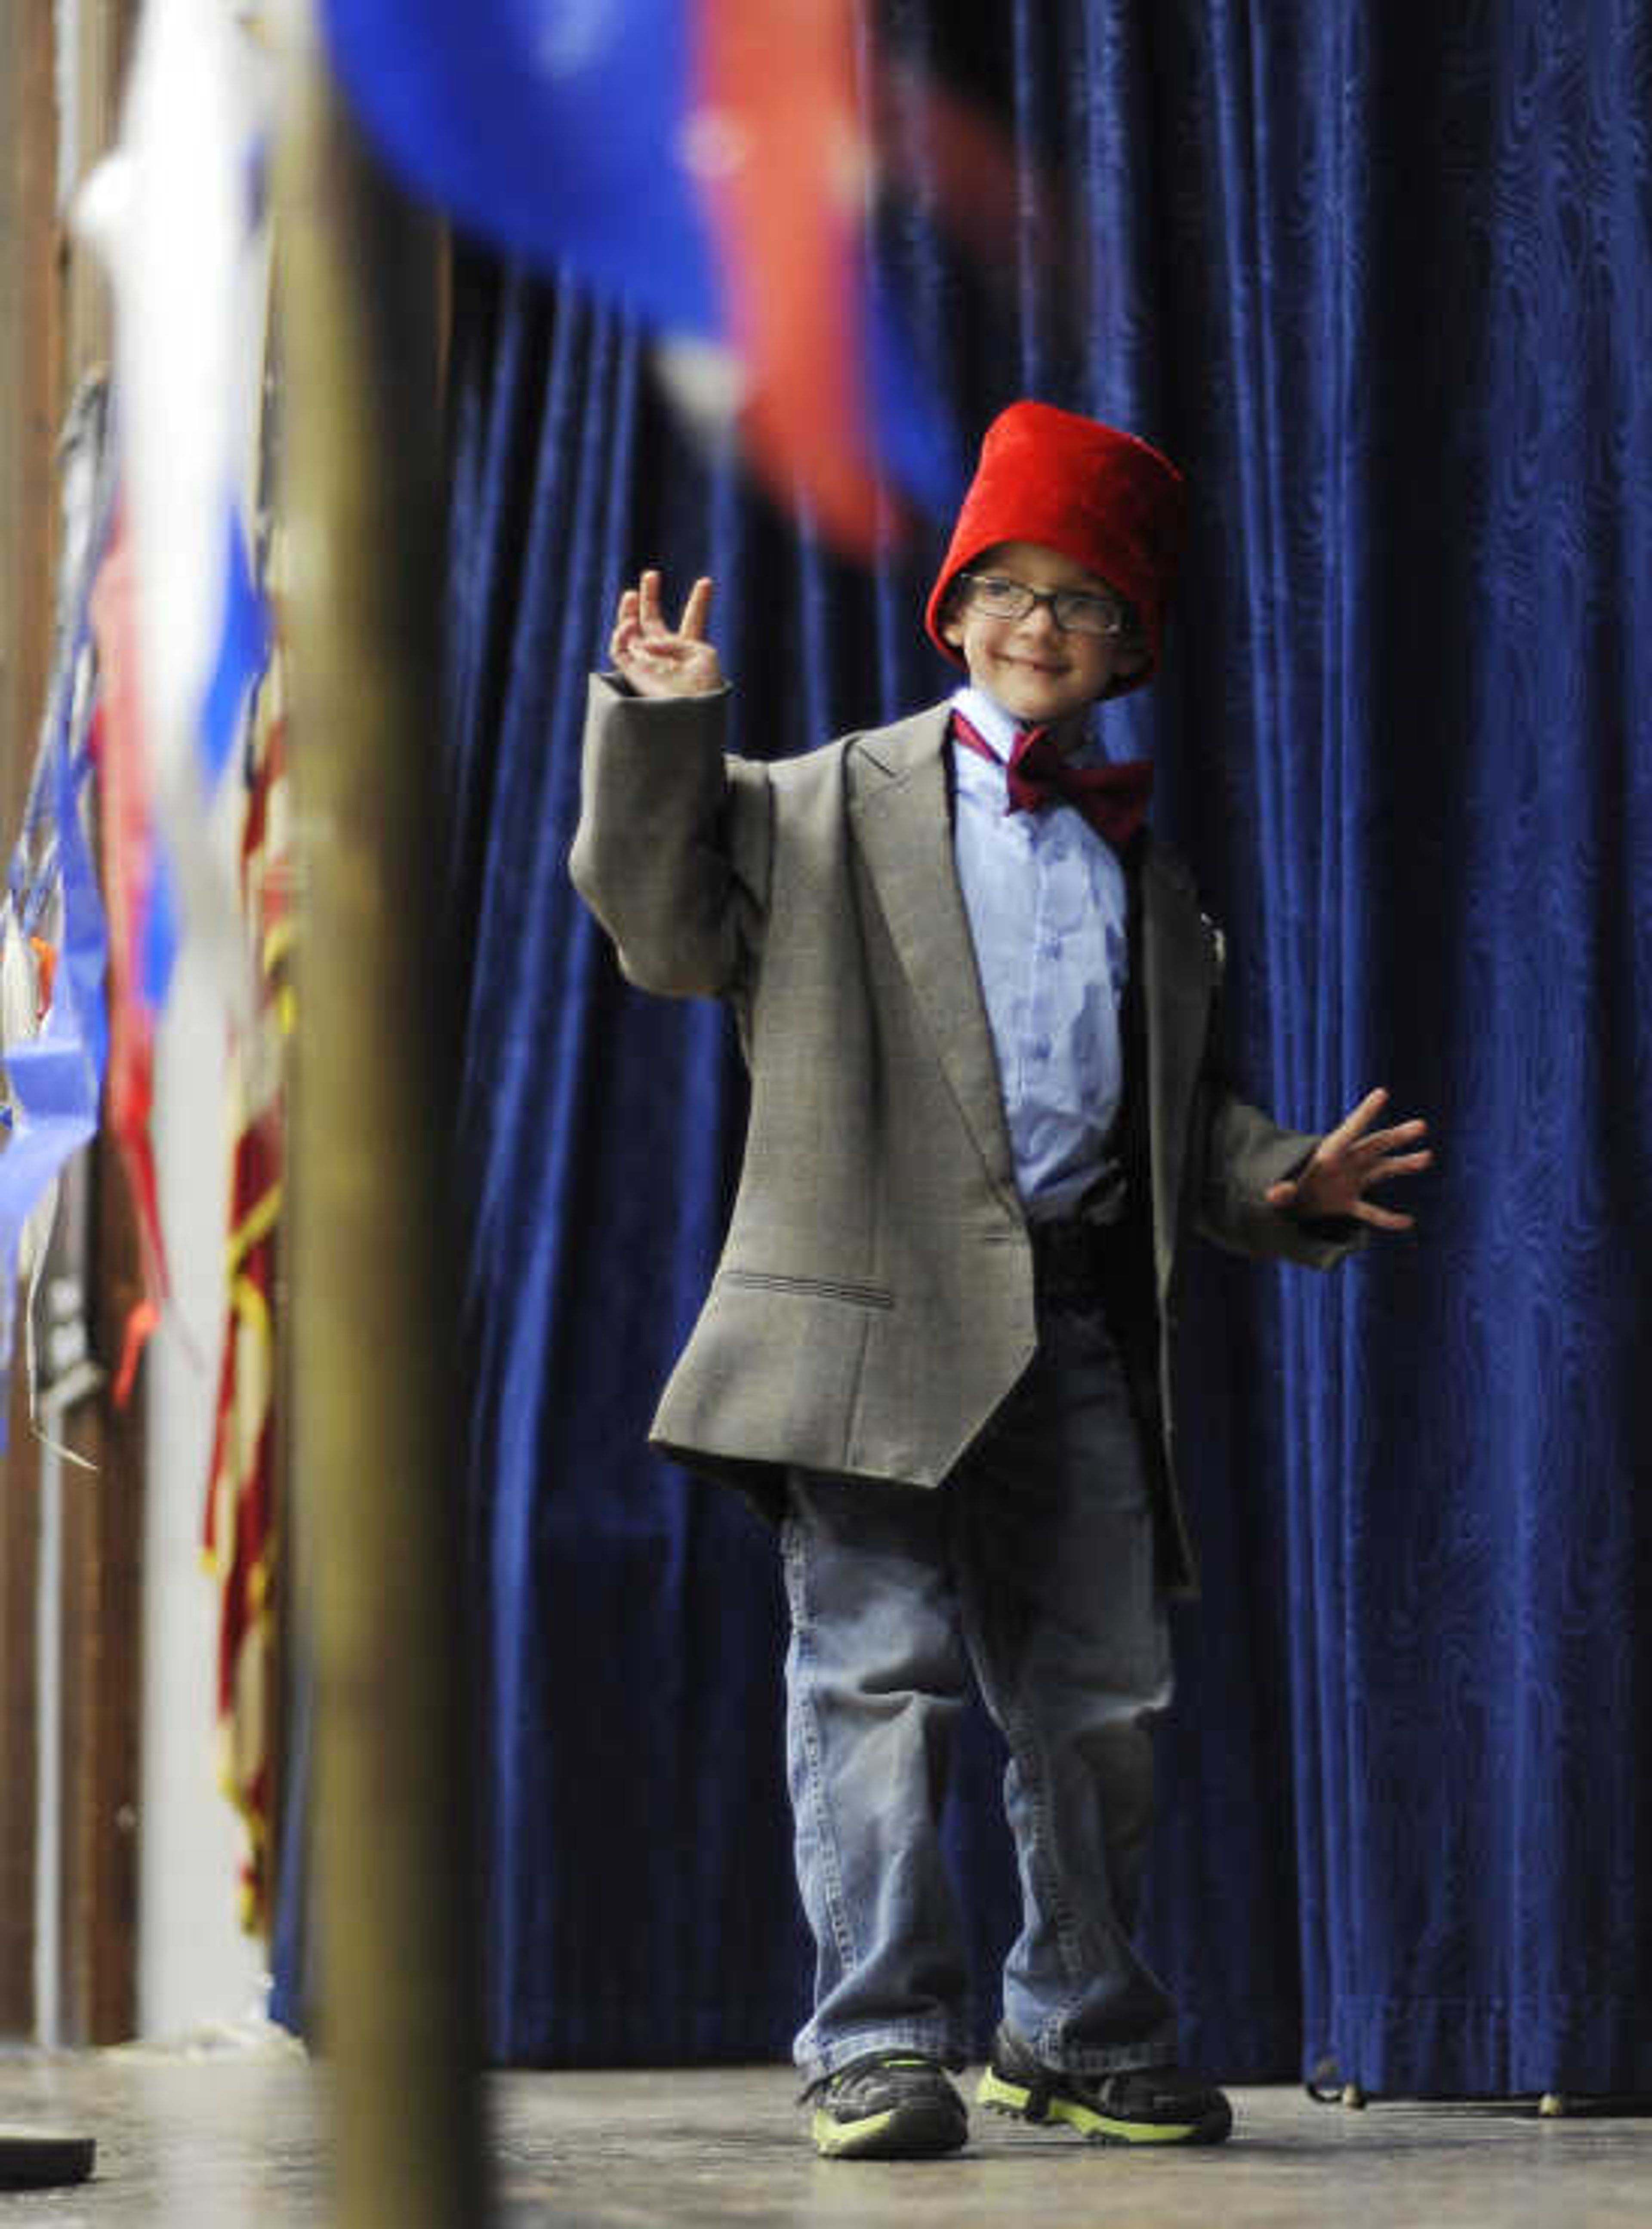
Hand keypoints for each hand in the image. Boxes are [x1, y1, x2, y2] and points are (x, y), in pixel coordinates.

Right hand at [610, 569, 723, 698]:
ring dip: (628, 612)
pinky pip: (619, 649)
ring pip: (630, 633)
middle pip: (653, 622)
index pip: (693, 621)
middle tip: (651, 575)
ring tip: (631, 593)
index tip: (706, 582)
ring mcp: (647, 663)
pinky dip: (621, 634)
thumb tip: (646, 644)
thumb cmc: (704, 687)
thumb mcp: (702, 654)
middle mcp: (667, 655)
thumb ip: (676, 641)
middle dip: (650, 598)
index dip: (700, 602)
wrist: (692, 712)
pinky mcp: (632, 672)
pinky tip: (630, 624)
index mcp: (691, 650)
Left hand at [1265, 1087, 1431, 1231]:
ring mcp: (1351, 1181)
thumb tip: (1277, 1193)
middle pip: (1375, 1146)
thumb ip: (1279, 1192)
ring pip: (1383, 1170)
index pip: (1350, 1130)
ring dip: (1403, 1164)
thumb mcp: (1278, 1193)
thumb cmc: (1283, 1192)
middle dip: (1397, 1136)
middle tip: (1421, 1125)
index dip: (1365, 1113)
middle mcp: (1345, 1163)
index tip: (1381, 1093)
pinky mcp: (1350, 1202)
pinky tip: (1407, 1222)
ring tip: (1427, 1156)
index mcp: (1327, 1152)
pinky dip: (1387, 1218)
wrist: (1287, 1206)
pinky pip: (1372, 1212)